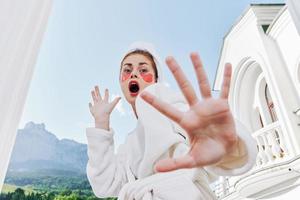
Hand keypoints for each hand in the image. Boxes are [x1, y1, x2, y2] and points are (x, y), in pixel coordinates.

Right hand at [89, 86, 120, 130]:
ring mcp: (96, 106)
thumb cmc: (107, 112)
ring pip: (94, 99)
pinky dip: (90, 105)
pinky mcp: (93, 109)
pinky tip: (89, 102)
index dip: (106, 92)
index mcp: (105, 102)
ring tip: (92, 90)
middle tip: (96, 85)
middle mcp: (101, 103)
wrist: (102, 117)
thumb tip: (120, 97)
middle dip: (97, 91)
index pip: (106, 96)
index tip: (106, 89)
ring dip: (93, 95)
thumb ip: (116, 100)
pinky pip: (91, 107)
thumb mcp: (112, 105)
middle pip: (99, 96)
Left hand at [140, 53, 237, 171]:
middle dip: (177, 73)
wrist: (226, 150)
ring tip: (193, 53)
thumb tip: (156, 170)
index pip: (168, 110)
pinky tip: (228, 65)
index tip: (143, 93)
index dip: (156, 102)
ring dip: (198, 68)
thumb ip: (175, 164)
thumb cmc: (208, 153)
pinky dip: (226, 78)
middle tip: (168, 57)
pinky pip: (225, 90)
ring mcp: (209, 106)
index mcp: (187, 122)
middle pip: (184, 88)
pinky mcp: (224, 106)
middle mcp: (196, 110)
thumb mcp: (191, 161)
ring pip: (202, 83)